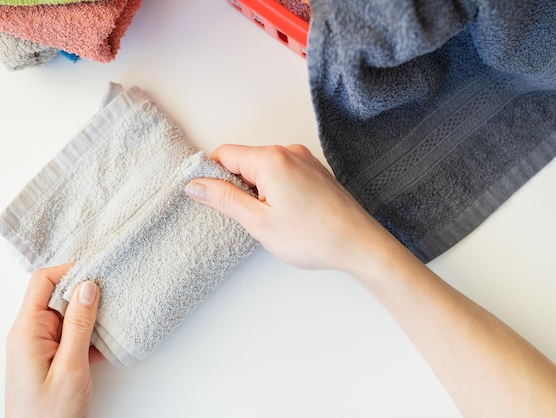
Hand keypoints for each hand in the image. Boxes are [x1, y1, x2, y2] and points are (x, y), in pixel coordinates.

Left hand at [5, 264, 100, 417]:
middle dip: (86, 291)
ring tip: (117, 312)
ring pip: (68, 314)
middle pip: (57, 295)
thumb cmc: (49, 414)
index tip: (99, 271)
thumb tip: (87, 286)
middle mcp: (31, 333)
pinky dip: (91, 333)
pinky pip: (72, 334)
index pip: (43, 281)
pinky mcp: (52, 357)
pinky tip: (109, 338)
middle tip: (115, 290)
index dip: (70, 271)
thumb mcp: (70, 367)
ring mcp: (41, 345)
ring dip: (92, 314)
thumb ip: (79, 325)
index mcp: (27, 330)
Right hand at [185, 144, 393, 274]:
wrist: (360, 245)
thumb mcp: (258, 221)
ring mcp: (305, 160)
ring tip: (272, 219)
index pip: (225, 154)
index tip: (210, 198)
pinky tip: (287, 215)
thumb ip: (223, 199)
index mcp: (271, 158)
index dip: (211, 175)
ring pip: (264, 169)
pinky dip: (275, 190)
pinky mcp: (315, 171)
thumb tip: (195, 185)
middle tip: (248, 217)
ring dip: (257, 191)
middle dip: (237, 186)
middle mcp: (288, 151)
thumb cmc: (314, 236)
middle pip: (245, 160)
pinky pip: (283, 173)